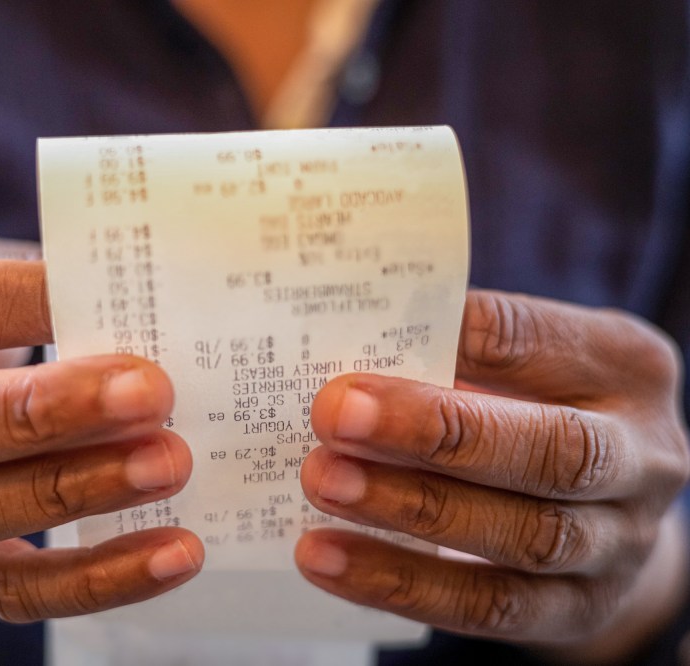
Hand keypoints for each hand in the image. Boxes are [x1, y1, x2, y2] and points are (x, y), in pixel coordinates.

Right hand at [0, 236, 201, 622]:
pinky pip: (6, 592)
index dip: (25, 301)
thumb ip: (13, 278)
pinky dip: (95, 578)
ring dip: (74, 490)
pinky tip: (171, 552)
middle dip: (42, 412)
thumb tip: (126, 288)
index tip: (118, 292)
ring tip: (167, 464)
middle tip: (149, 393)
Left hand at [295, 290, 689, 651]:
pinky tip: (327, 556)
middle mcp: (643, 457)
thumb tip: (349, 346)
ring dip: (410, 509)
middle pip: (550, 449)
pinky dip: (399, 583)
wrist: (610, 511)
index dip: (459, 339)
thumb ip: (457, 352)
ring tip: (322, 482)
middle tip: (336, 415)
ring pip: (522, 535)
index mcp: (626, 367)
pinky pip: (486, 606)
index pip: (539, 341)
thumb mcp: (525, 364)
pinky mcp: (577, 609)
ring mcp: (619, 543)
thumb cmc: (539, 410)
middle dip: (435, 433)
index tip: (373, 336)